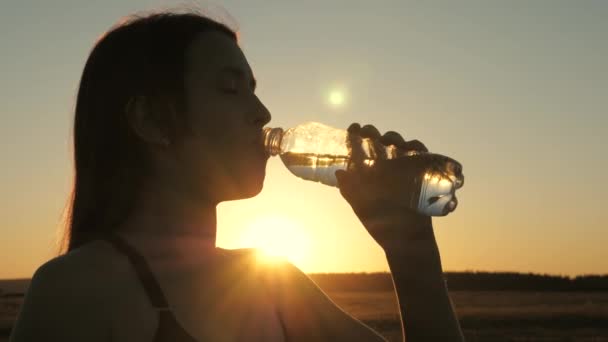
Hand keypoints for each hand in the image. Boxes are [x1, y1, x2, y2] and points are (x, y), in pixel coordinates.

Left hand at [335, 123, 436, 252]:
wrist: (407, 240)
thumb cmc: (382, 225)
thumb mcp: (363, 207)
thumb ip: (350, 191)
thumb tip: (339, 173)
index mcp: (367, 174)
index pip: (359, 149)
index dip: (354, 136)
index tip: (353, 128)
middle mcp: (384, 168)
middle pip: (379, 142)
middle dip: (373, 133)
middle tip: (369, 133)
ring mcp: (401, 169)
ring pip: (398, 144)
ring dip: (393, 138)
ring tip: (390, 141)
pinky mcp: (419, 173)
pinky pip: (419, 154)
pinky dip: (417, 147)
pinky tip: (413, 147)